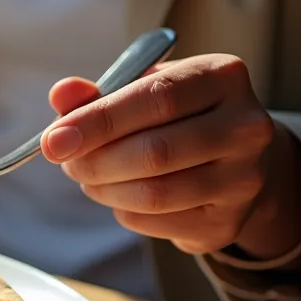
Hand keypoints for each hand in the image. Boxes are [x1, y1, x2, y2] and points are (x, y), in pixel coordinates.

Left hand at [41, 54, 300, 259]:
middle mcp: (246, 127)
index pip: (157, 98)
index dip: (99, 122)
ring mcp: (245, 178)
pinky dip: (124, 211)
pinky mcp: (229, 221)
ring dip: (105, 190)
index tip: (54, 140)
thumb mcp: (141, 91)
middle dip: (96, 161)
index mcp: (222, 77)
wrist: (231, 159)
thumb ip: (100, 92)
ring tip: (90, 178)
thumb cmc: (176, 117)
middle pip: (156, 152)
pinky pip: (156, 222)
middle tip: (67, 163)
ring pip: (155, 194)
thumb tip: (62, 95)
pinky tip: (122, 196)